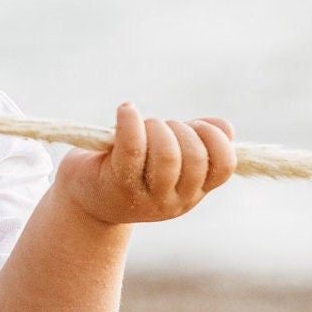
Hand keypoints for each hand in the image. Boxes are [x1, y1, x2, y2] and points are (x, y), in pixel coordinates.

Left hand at [53, 104, 235, 225]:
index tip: (195, 126)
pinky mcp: (118, 187)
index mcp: (194, 191)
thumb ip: (197, 142)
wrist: (86, 197)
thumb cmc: (132, 168)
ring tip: (141, 123)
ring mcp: (148, 199)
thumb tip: (225, 127)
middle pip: (195, 158)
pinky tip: (126, 109)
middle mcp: (175, 201)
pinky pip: (133, 148)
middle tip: (159, 125)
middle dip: (180, 129)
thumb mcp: (170, 155)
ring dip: (156, 127)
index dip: (216, 139)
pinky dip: (131, 121)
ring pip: (168, 156)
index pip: (223, 167)